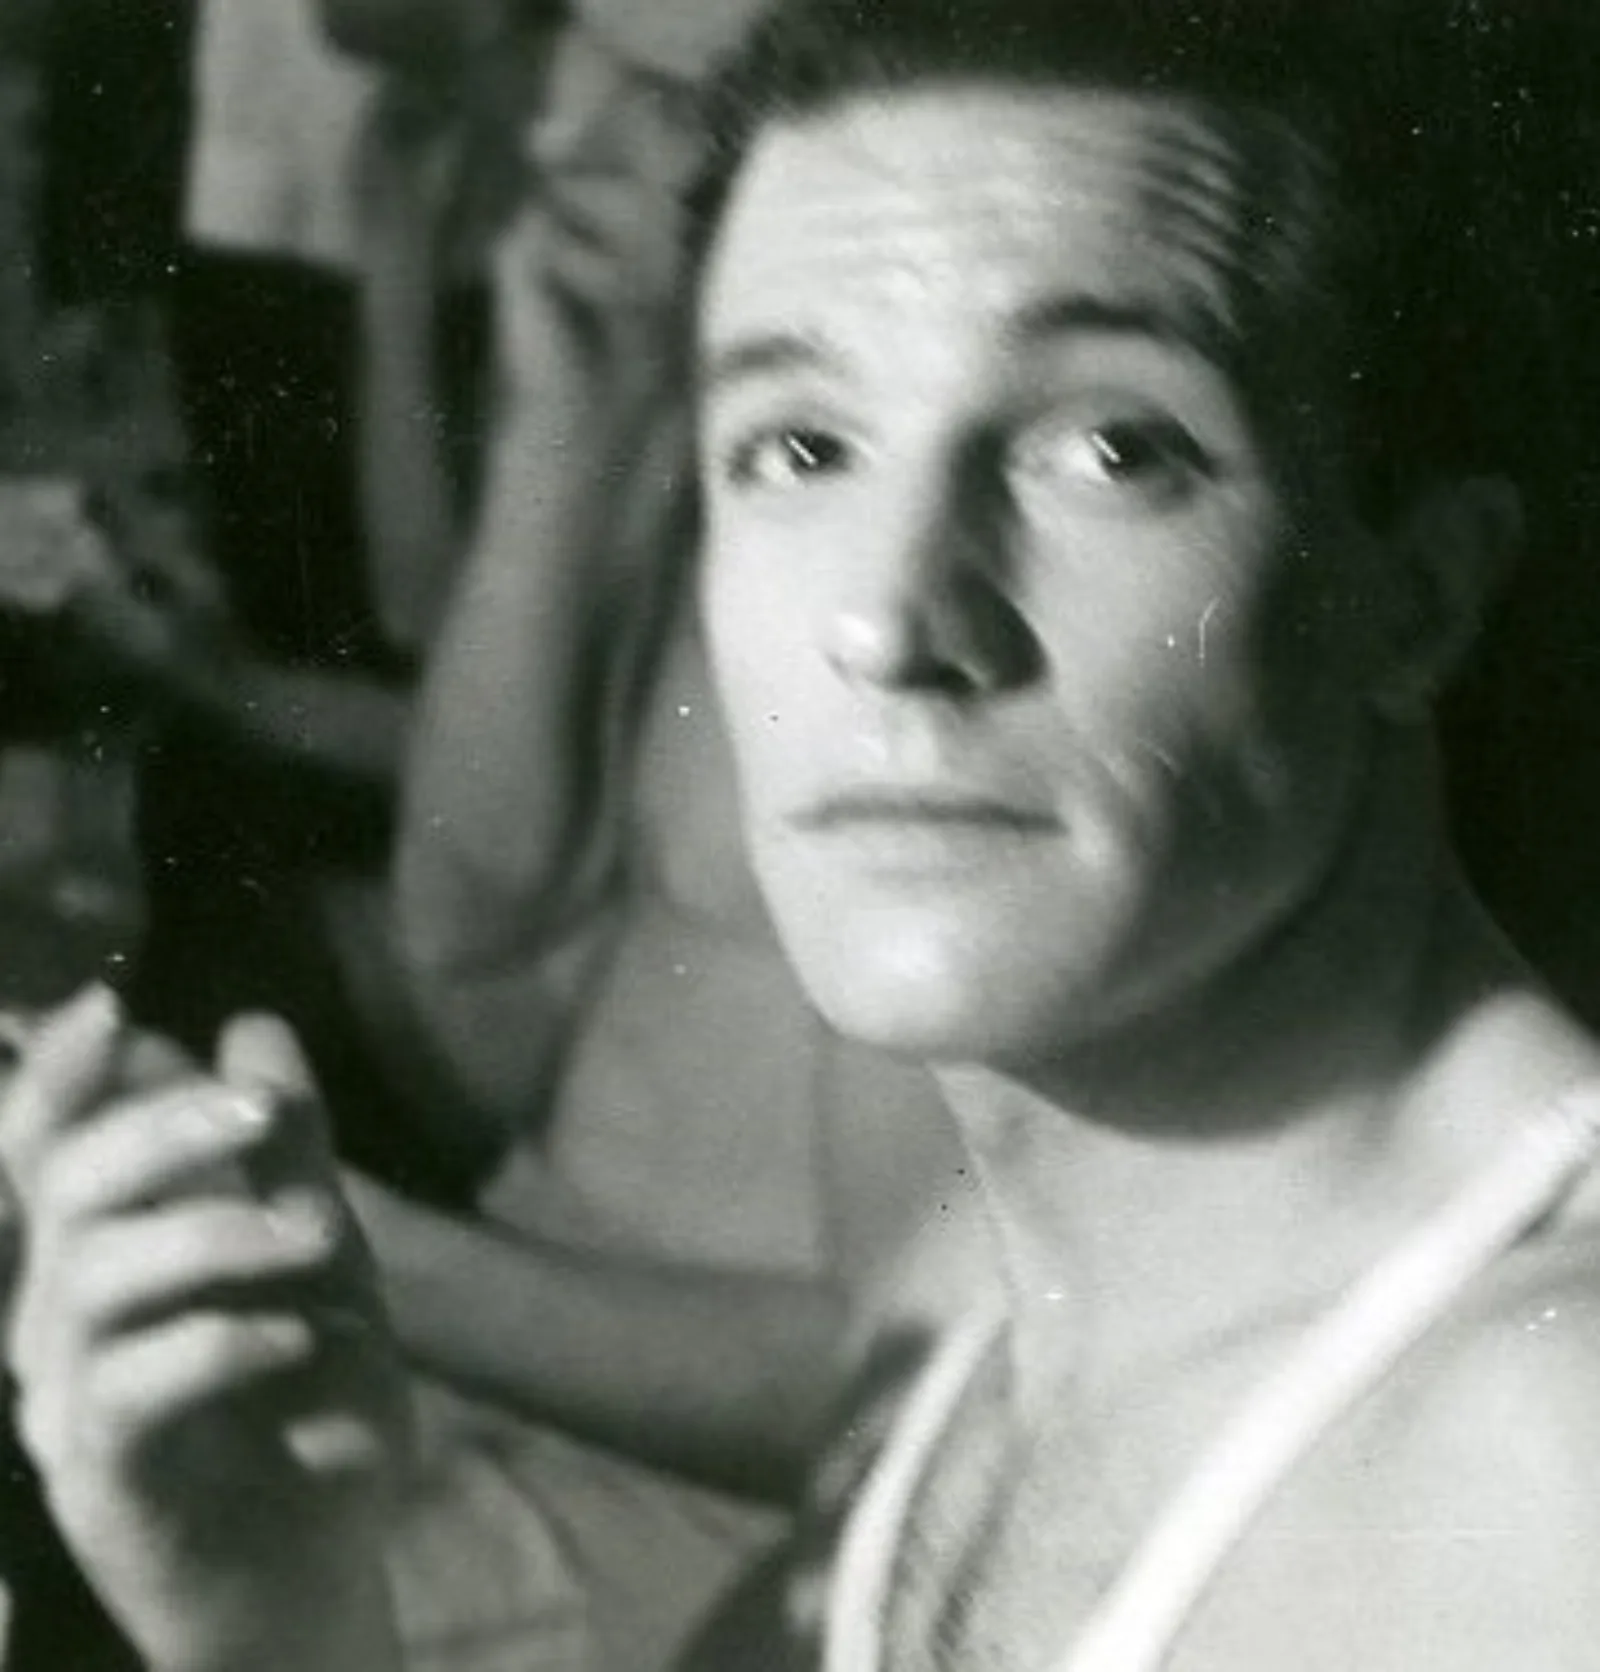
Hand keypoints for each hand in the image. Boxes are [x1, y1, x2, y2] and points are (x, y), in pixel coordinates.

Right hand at [0, 990, 404, 1671]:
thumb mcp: (317, 1251)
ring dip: (213, 1233)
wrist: (319, 1552)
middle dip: (162, 1128)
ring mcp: (70, 1399)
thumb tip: (254, 1023)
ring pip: (90, 1278)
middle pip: (66, 1188)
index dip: (57, 1075)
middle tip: (262, 1110)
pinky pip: (131, 1390)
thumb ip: (287, 1149)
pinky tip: (295, 1339)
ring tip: (317, 1234)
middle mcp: (57, 1317)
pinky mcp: (104, 1476)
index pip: (46, 1148)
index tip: (111, 1005)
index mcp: (100, 1251)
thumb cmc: (306, 1392)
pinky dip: (218, 1342)